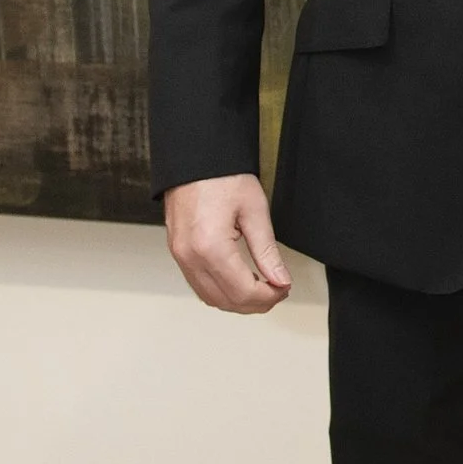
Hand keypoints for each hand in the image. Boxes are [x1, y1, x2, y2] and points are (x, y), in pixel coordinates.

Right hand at [163, 173, 293, 313]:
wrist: (195, 160)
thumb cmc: (222, 177)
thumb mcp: (254, 211)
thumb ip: (267, 251)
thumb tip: (280, 279)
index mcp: (210, 247)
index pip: (243, 291)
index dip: (269, 296)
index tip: (284, 288)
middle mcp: (190, 257)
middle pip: (226, 301)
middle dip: (256, 303)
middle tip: (278, 290)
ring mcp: (180, 256)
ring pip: (210, 298)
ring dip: (238, 301)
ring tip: (262, 288)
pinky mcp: (177, 253)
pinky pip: (198, 285)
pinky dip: (220, 291)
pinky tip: (239, 282)